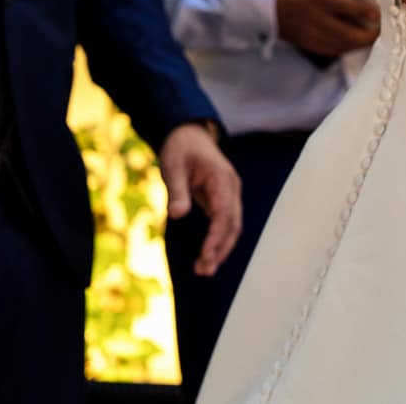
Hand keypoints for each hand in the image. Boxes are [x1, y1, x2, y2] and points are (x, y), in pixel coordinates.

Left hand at [159, 123, 242, 275]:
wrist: (188, 134)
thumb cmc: (180, 149)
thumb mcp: (173, 167)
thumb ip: (177, 191)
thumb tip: (176, 215)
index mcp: (222, 179)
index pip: (224, 213)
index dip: (216, 237)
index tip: (205, 255)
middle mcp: (231, 188)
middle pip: (233, 224)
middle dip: (220, 249)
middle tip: (203, 271)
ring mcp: (229, 194)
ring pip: (232, 227)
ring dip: (221, 249)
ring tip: (204, 270)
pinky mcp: (223, 200)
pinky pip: (225, 223)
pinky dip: (218, 240)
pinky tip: (208, 256)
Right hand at [276, 0, 381, 57]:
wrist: (262, 4)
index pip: (345, 6)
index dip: (364, 11)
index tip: (378, 14)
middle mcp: (313, 18)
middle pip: (346, 33)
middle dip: (367, 35)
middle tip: (379, 30)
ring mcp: (309, 34)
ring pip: (340, 45)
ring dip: (358, 44)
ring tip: (371, 38)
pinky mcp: (306, 43)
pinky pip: (329, 51)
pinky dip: (345, 49)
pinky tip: (353, 44)